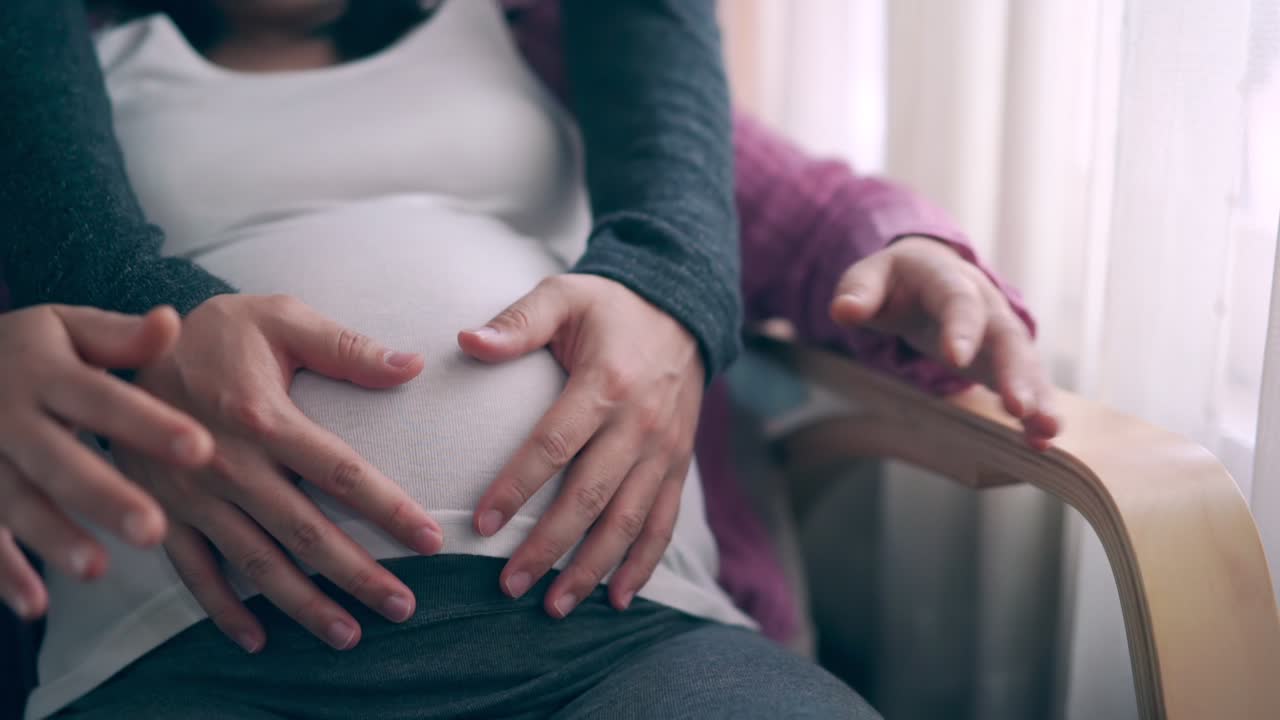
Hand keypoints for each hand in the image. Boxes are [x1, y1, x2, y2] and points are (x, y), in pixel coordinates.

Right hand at [0, 305, 212, 619]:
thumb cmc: (22, 351)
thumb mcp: (63, 329)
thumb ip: (118, 337)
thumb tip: (172, 322)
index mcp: (46, 374)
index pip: (105, 400)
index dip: (150, 425)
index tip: (202, 448)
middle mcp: (11, 419)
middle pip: (60, 461)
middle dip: (104, 496)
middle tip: (154, 529)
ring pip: (17, 503)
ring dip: (54, 537)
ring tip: (98, 569)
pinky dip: (4, 572)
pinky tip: (37, 603)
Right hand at [117, 294, 443, 652]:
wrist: (120, 348)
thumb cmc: (218, 331)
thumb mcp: (280, 318)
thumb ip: (347, 347)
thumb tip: (412, 365)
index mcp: (264, 416)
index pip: (340, 473)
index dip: (388, 509)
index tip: (430, 541)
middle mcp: (230, 464)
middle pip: (305, 531)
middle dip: (357, 574)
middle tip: (403, 607)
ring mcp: (192, 496)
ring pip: (256, 563)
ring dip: (303, 604)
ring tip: (349, 634)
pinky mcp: (164, 513)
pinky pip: (194, 571)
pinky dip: (223, 610)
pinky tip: (258, 639)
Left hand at [458, 275, 702, 617]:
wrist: (683, 310)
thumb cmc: (610, 307)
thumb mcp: (563, 295)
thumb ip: (517, 321)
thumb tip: (466, 340)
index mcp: (605, 383)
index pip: (554, 445)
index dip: (516, 487)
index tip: (481, 525)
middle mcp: (639, 423)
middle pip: (590, 497)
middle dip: (549, 547)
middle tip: (509, 585)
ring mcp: (663, 449)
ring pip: (628, 521)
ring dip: (592, 568)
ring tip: (555, 606)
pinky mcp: (678, 465)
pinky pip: (663, 523)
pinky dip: (643, 564)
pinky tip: (616, 598)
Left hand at [830, 236, 1059, 448]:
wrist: (929, 270)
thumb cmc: (896, 279)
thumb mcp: (872, 276)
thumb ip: (859, 292)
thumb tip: (843, 310)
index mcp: (948, 279)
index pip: (957, 302)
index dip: (960, 329)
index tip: (956, 359)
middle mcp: (985, 304)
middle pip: (1005, 337)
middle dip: (1014, 372)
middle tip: (1018, 408)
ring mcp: (1000, 331)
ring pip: (1025, 362)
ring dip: (1037, 397)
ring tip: (1045, 432)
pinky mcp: (1006, 358)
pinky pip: (1027, 382)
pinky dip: (1037, 409)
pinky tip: (1041, 441)